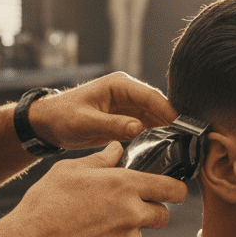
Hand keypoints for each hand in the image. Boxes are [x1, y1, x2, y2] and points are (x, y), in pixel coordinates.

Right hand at [0, 142, 188, 236]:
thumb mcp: (69, 170)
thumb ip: (100, 159)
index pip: (171, 188)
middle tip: (124, 208)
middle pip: (162, 214)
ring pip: (139, 234)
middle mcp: (132, 214)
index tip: (173, 191)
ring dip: (125, 230)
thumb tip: (116, 149)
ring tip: (92, 226)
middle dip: (150, 210)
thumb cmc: (46, 204)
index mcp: (124, 185)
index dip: (176, 189)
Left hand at [30, 72, 176, 150]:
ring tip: (179, 149)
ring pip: (155, 119)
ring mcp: (128, 107)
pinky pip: (146, 128)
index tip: (181, 127)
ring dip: (165, 132)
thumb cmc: (63, 117)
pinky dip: (155, 138)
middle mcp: (127, 93)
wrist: (49, 123)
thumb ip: (112, 125)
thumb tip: (139, 128)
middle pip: (157, 107)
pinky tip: (164, 151)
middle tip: (186, 142)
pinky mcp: (126, 120)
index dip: (167, 110)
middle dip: (171, 123)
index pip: (150, 95)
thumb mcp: (85, 122)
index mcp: (119, 85)